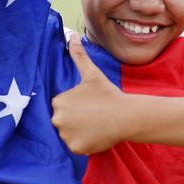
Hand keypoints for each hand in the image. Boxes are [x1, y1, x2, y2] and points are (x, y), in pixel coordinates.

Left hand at [51, 34, 131, 154]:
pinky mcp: (75, 148)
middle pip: (63, 121)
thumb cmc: (107, 93)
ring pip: (69, 134)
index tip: (89, 104)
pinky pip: (76, 146)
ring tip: (95, 124)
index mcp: (58, 101)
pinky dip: (84, 143)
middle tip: (93, 115)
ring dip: (79, 131)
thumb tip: (71, 35)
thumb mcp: (91, 73)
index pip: (62, 106)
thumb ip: (79, 55)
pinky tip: (96, 134)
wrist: (125, 115)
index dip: (76, 106)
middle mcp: (57, 118)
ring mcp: (66, 135)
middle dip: (75, 119)